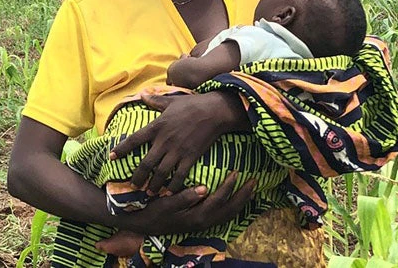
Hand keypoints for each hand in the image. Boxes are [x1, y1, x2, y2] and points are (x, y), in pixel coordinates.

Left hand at [109, 91, 247, 193]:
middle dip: (138, 177)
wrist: (214, 111)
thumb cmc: (192, 104)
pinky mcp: (190, 157)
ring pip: (161, 173)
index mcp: (157, 126)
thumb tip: (142, 94)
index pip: (134, 140)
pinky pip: (179, 175)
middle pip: (146, 164)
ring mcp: (177, 150)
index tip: (111, 157)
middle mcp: (164, 141)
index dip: (121, 149)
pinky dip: (173, 186)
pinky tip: (169, 192)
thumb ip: (155, 101)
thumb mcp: (171, 101)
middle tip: (133, 186)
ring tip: (149, 193)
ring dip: (153, 185)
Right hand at [117, 172, 256, 235]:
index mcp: (196, 217)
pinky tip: (236, 198)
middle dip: (244, 196)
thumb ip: (184, 197)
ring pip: (229, 215)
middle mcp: (203, 222)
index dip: (229, 186)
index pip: (219, 200)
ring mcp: (203, 224)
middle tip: (255, 181)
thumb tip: (204, 188)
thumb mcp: (165, 204)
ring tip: (250, 189)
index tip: (237, 172)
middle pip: (230, 210)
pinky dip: (233, 207)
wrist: (142, 225)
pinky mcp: (200, 222)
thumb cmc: (152, 211)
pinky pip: (223, 215)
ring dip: (241, 202)